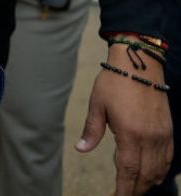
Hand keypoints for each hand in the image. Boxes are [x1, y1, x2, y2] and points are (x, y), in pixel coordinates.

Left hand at [75, 44, 172, 194]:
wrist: (140, 65)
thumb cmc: (115, 82)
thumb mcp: (97, 105)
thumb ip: (92, 131)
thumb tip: (80, 150)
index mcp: (130, 134)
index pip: (128, 171)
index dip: (123, 189)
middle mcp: (150, 138)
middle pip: (145, 175)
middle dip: (135, 190)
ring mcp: (162, 135)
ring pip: (159, 169)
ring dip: (148, 183)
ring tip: (135, 190)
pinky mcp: (168, 130)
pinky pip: (168, 158)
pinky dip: (162, 171)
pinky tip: (154, 176)